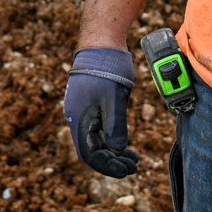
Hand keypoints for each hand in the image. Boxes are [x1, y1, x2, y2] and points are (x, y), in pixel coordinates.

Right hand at [63, 47, 139, 177]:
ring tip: (134, 158)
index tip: (126, 170)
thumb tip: (117, 149)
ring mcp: (84, 110)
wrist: (101, 41)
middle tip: (134, 165)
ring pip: (96, 140)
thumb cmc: (108, 68)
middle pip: (92, 150)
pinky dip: (112, 139)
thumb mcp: (114, 99)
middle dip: (112, 161)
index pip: (89, 154)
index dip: (107, 166)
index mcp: (79, 118)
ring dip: (113, 152)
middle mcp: (78, 117)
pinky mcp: (91, 104)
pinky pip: (99, 129)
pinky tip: (126, 144)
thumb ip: (115, 126)